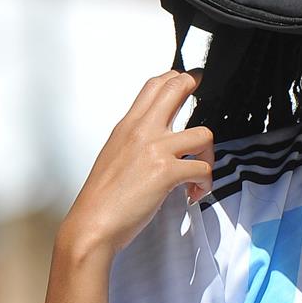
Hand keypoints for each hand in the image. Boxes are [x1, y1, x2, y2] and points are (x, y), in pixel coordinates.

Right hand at [59, 71, 214, 260]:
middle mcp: (142, 131)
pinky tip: (193, 193)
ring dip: (209, 155)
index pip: (154, 86)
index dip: (175, 78)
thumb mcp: (113, 156)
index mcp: (127, 127)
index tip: (187, 80)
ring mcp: (155, 149)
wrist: (92, 224)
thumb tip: (155, 143)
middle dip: (194, 87)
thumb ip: (134, 142)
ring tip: (199, 173)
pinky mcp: (167, 172)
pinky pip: (203, 169)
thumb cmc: (101, 198)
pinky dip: (205, 184)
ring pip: (204, 134)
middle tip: (202, 96)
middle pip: (176, 88)